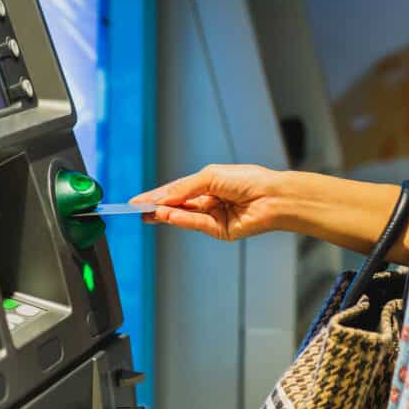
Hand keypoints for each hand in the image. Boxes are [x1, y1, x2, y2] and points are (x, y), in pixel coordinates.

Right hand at [130, 164, 283, 240]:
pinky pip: (196, 224)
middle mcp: (208, 201)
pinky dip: (182, 220)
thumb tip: (160, 198)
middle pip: (176, 206)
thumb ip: (183, 188)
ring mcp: (212, 217)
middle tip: (137, 211)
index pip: (175, 191)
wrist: (272, 196)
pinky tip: (168, 215)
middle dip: (156, 208)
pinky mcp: (218, 231)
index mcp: (206, 184)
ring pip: (184, 216)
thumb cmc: (247, 179)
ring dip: (167, 214)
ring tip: (151, 213)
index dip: (156, 196)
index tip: (136, 201)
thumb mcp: (209, 176)